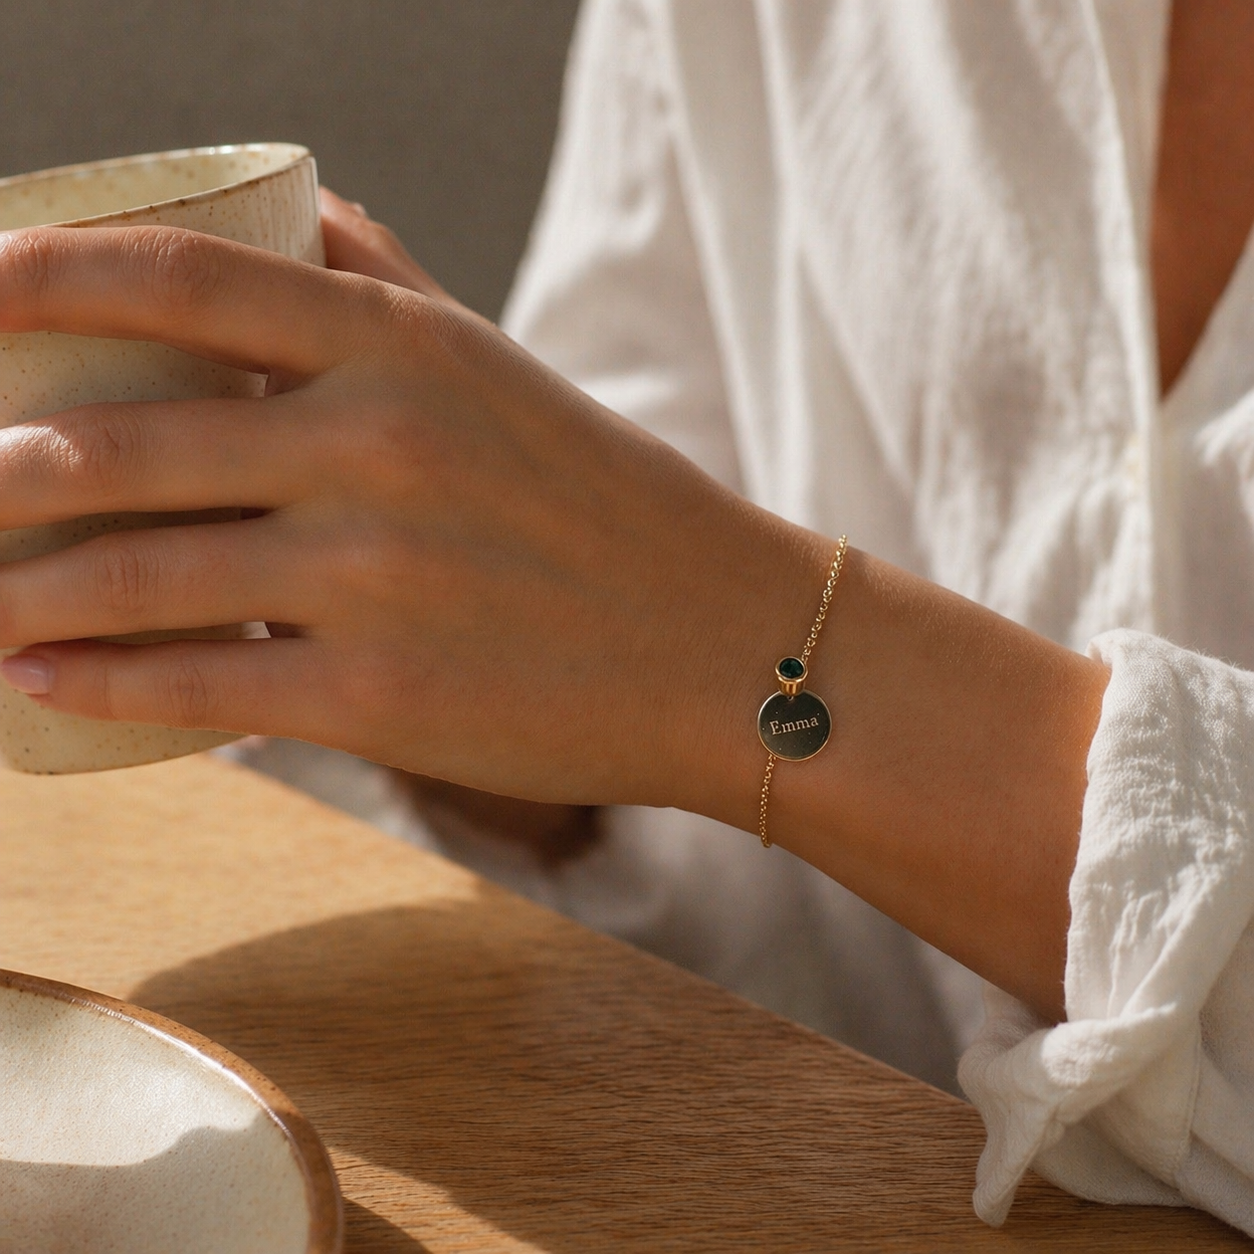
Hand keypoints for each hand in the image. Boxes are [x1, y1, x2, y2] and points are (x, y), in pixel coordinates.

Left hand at [0, 197, 1107, 1019]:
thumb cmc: (612, 508)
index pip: (178, 277)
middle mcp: (376, 446)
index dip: (38, 276)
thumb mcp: (504, 369)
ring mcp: (372, 576)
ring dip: (17, 587)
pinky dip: (90, 682)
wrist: (728, 646)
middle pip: (117, 440)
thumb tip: (286, 207)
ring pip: (133, 573)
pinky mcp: (378, 696)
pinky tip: (35, 678)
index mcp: (405, 349)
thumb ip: (385, 285)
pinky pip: (195, 686)